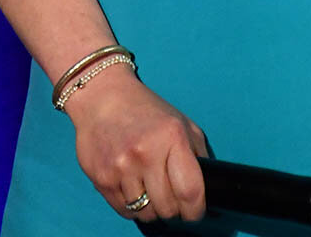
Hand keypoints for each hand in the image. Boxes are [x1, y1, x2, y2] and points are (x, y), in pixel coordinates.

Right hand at [66, 71, 208, 223]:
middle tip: (171, 197)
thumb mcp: (180, 123)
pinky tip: (131, 185)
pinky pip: (124, 210)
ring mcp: (122, 167)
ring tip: (149, 188)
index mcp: (171, 137)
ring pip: (146, 214)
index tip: (195, 211)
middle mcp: (146, 153)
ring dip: (151, 207)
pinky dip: (131, 205)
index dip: (196, 210)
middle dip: (174, 209)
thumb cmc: (145, 110)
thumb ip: (198, 154)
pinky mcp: (103, 178)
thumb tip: (208, 189)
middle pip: (168, 209)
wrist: (102, 96)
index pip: (190, 192)